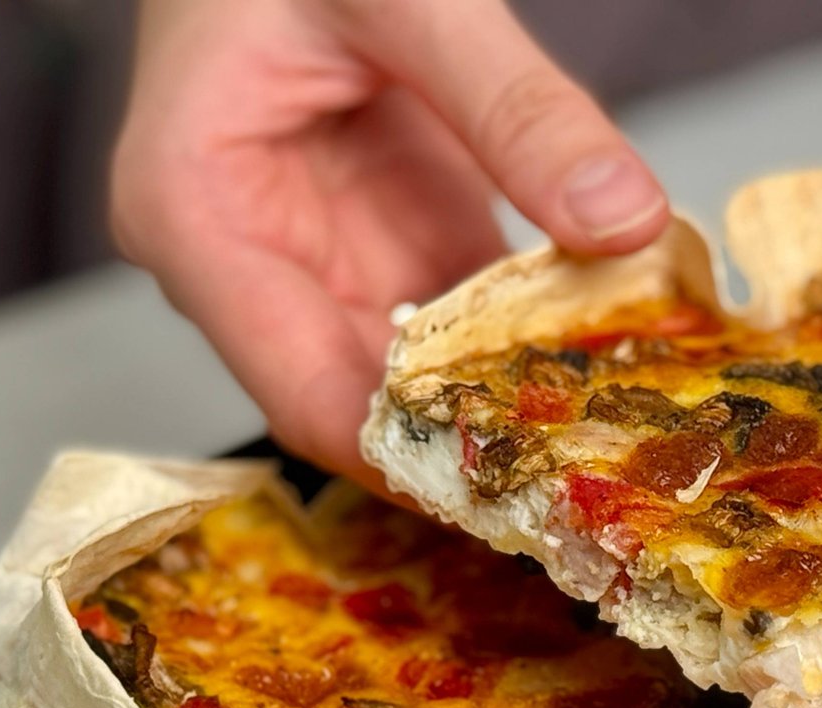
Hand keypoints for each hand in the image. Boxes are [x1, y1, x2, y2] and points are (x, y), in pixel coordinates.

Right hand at [111, 0, 668, 484]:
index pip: (305, 394)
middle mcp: (247, 257)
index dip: (415, 458)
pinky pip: (462, 315)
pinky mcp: (383, 233)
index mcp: (197, 213)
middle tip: (602, 477)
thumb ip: (515, 105)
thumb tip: (624, 219)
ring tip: (622, 435)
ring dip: (516, 394)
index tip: (526, 488)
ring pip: (423, 371)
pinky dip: (531, 333)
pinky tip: (613, 354)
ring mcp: (318, 252)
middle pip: (365, 400)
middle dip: (480, 438)